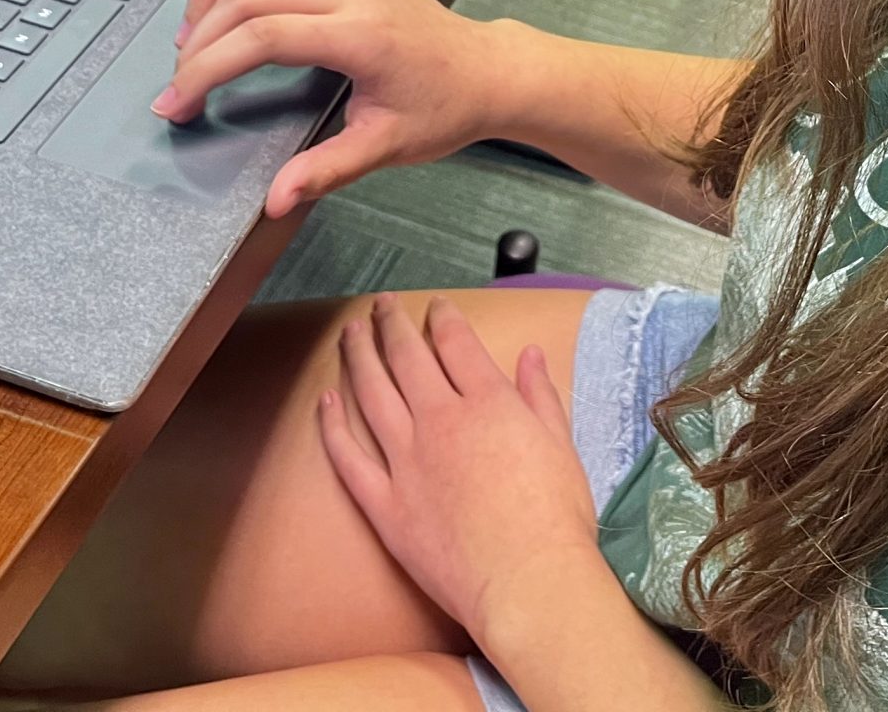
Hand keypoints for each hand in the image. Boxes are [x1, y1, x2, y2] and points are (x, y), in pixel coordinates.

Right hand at [161, 0, 505, 215]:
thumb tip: (276, 198)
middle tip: (179, 81)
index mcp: (359, 35)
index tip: (177, 102)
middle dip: (198, 40)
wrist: (484, 71)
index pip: (260, 38)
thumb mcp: (385, 147)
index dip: (206, 70)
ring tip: (194, 30)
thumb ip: (326, 171)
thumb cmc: (441, 107)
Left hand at [318, 295, 602, 636]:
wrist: (527, 582)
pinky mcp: (385, 505)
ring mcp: (407, 462)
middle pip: (406, 357)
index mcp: (488, 403)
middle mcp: (441, 421)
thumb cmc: (555, 519)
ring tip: (350, 334)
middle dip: (391, 324)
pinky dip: (332, 426)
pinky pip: (348, 458)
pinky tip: (325, 401)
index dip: (442, 317)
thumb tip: (529, 354)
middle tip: (380, 306)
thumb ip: (540, 395)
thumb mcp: (562, 445)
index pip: (456, 342)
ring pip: (371, 394)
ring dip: (358, 357)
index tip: (433, 306)